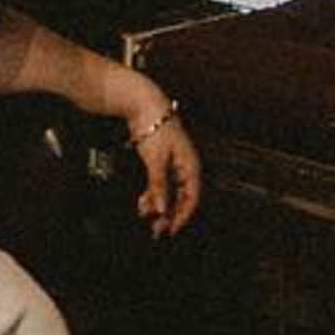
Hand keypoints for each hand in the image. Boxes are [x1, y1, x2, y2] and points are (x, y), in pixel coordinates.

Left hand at [126, 103, 200, 236]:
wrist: (143, 105)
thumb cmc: (156, 128)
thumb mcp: (156, 160)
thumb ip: (159, 185)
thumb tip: (161, 209)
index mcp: (190, 166)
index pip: (192, 198)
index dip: (183, 215)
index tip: (171, 229)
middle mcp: (184, 167)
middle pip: (179, 198)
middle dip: (168, 214)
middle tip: (156, 230)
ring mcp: (172, 165)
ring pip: (168, 192)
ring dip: (157, 205)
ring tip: (144, 214)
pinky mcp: (160, 162)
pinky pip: (159, 184)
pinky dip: (151, 194)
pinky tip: (142, 202)